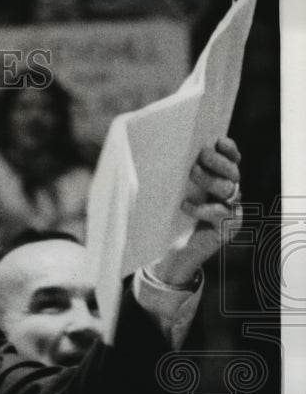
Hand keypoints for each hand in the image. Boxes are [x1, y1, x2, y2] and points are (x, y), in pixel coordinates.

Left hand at [151, 137, 241, 286]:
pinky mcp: (226, 229)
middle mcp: (230, 196)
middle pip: (234, 172)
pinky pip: (220, 213)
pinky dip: (202, 208)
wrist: (171, 253)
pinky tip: (184, 206)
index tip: (217, 140)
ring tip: (192, 173)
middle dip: (218, 161)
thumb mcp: (173, 192)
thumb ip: (176, 174)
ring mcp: (231, 212)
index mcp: (220, 181)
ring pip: (229, 189)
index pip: (233, 160)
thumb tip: (160, 150)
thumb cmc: (169, 219)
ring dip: (210, 179)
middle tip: (201, 155)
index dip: (229, 149)